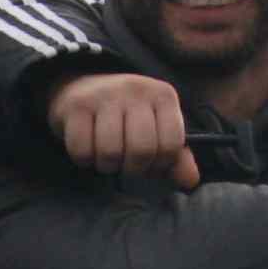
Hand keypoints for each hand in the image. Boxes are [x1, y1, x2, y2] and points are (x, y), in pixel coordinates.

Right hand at [49, 71, 197, 188]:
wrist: (82, 87)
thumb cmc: (126, 115)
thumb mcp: (156, 128)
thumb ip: (176, 156)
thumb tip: (190, 181)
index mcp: (163, 95)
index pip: (172, 144)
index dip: (160, 164)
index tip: (150, 162)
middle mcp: (136, 89)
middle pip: (142, 150)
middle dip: (133, 168)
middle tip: (126, 163)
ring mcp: (105, 95)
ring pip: (110, 152)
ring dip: (107, 165)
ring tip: (107, 156)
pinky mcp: (77, 105)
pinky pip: (82, 150)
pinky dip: (84, 160)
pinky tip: (88, 149)